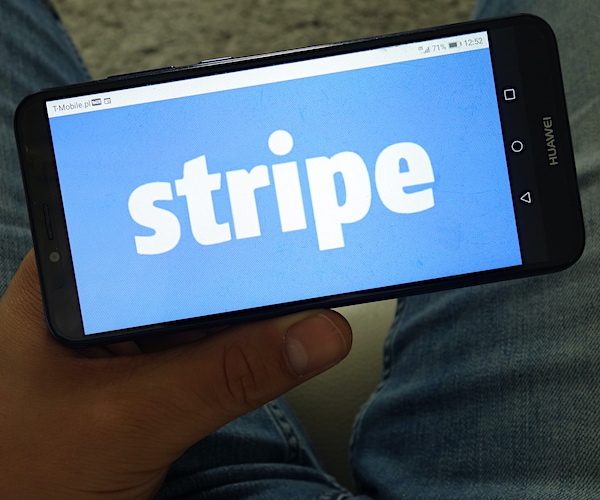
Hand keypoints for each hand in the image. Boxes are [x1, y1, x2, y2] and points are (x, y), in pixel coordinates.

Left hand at [0, 251, 351, 498]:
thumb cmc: (26, 481)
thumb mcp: (132, 420)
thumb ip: (226, 376)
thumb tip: (315, 333)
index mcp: (64, 287)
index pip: (149, 231)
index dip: (216, 221)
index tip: (278, 223)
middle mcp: (97, 306)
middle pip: (183, 270)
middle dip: (242, 271)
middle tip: (305, 258)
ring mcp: (125, 344)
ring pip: (200, 314)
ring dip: (247, 315)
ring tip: (302, 297)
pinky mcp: (148, 379)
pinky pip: (205, 353)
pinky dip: (241, 353)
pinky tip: (273, 343)